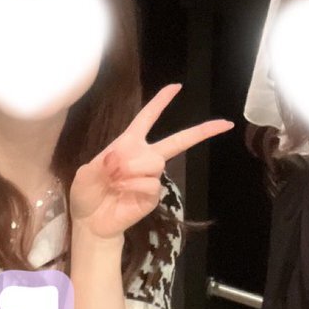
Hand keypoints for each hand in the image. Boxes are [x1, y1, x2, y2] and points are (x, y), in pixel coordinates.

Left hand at [70, 84, 232, 241]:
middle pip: (177, 140)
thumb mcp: (85, 175)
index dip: (160, 102)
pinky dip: (134, 185)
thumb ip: (100, 164)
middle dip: (200, 131)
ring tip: (115, 180)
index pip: (147, 118)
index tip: (176, 87)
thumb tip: (119, 158)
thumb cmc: (88, 194)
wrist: (91, 222)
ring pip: (155, 162)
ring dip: (132, 169)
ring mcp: (152, 176)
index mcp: (128, 144)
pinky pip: (151, 183)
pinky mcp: (154, 195)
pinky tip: (122, 190)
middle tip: (224, 123)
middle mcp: (144, 156)